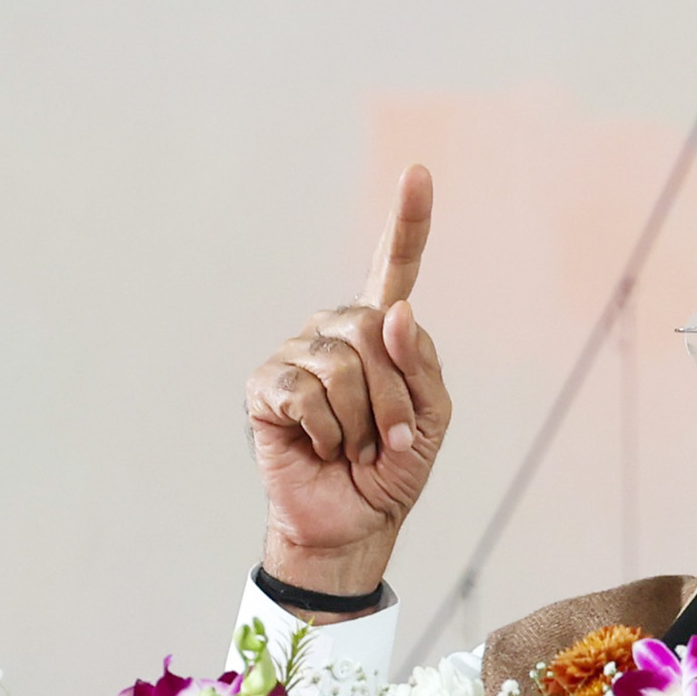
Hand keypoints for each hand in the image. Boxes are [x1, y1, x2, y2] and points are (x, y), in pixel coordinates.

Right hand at [246, 165, 451, 602]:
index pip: (394, 267)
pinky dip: (327, 433)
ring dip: (363, 422)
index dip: (407, 221)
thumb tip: (392, 311)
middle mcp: (336, 331)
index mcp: (381, 332)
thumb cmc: (392, 469)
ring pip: (342, 366)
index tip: (419, 172)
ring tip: (355, 448)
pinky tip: (322, 448)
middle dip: (394, 396)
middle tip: (390, 441)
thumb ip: (419, 363)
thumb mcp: (429, 419)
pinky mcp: (266, 385)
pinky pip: (306, 395)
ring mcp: (297, 354)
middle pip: (373, 328)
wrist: (352, 523)